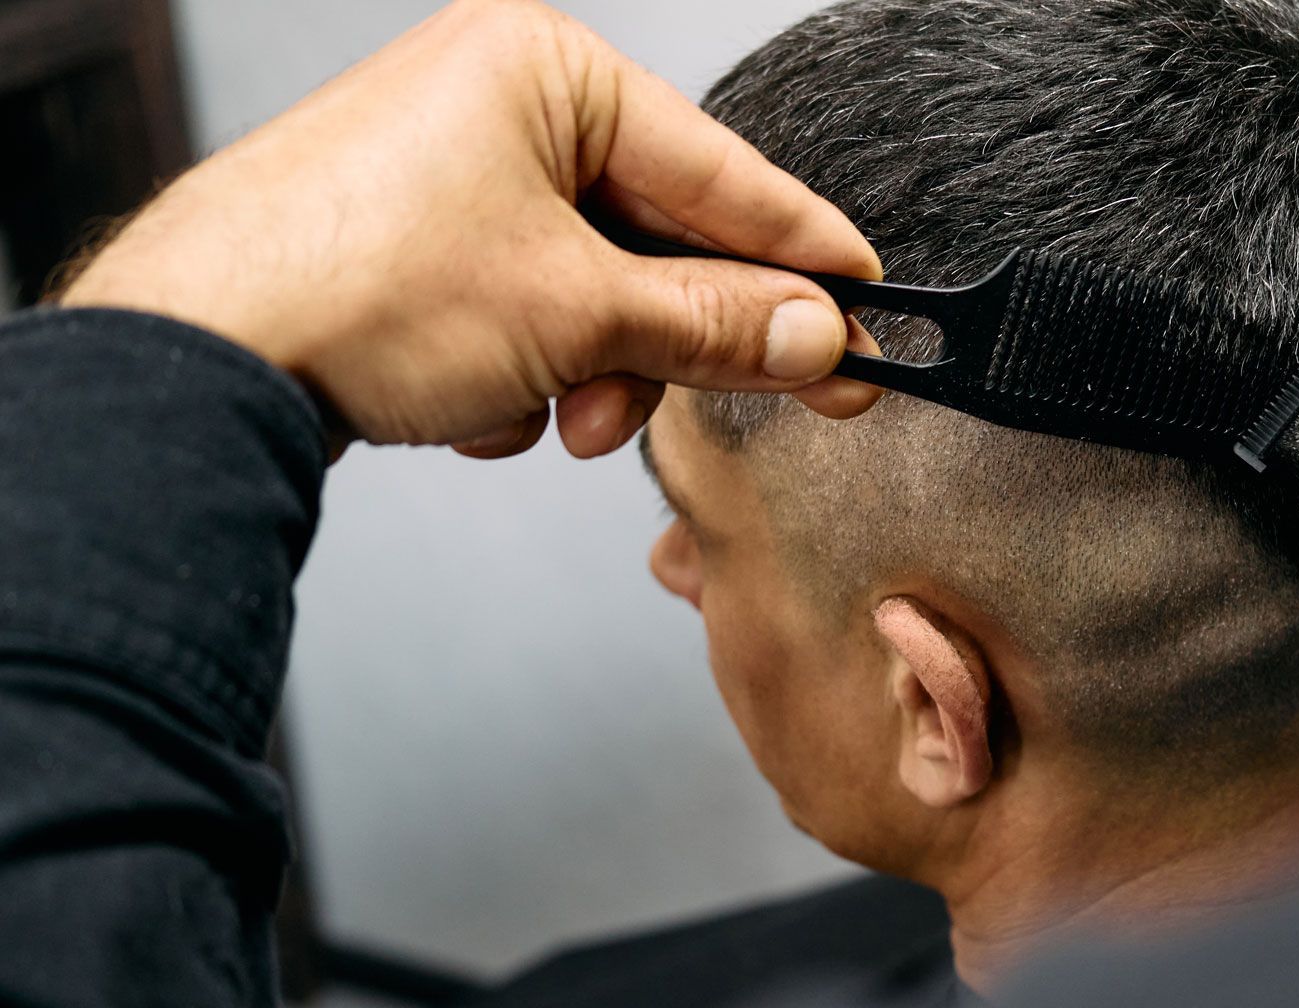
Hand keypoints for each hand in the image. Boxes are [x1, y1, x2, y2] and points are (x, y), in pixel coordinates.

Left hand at [56, 0, 881, 457]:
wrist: (196, 357)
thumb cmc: (353, 285)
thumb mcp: (577, 311)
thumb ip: (714, 325)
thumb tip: (816, 335)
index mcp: (544, 70)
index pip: (720, 172)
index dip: (805, 253)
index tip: (872, 307)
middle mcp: (498, 106)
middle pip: (657, 240)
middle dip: (668, 341)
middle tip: (746, 394)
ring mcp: (452, 176)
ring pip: (593, 292)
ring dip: (591, 374)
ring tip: (548, 416)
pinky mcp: (418, 247)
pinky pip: (528, 313)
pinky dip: (525, 373)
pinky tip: (481, 404)